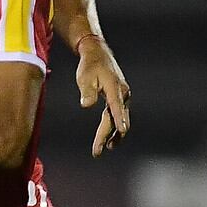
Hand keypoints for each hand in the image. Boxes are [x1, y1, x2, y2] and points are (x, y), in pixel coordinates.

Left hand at [76, 36, 130, 156]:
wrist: (97, 54)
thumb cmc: (89, 66)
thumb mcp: (84, 77)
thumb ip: (87, 92)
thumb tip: (86, 105)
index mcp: (114, 87)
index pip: (116, 106)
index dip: (119, 119)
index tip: (122, 130)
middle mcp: (122, 94)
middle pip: (116, 118)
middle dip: (107, 135)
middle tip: (96, 151)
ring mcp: (122, 97)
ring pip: (118, 119)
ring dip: (112, 135)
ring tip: (103, 148)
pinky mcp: (119, 99)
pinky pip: (117, 116)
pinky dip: (113, 127)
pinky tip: (108, 139)